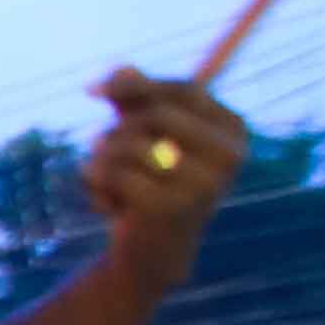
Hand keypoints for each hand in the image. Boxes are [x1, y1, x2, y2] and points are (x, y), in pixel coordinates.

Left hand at [81, 69, 249, 264]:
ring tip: (102, 176)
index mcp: (233, 130)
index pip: (185, 90)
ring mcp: (206, 184)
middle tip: (102, 149)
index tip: (92, 91)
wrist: (151, 251)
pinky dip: (97, 184)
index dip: (136, 85)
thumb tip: (120, 72)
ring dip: (101, 157)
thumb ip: (133, 97)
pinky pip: (116, 175)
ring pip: (131, 145)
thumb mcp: (143, 132)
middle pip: (156, 115)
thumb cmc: (149, 181)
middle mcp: (230, 156)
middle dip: (117, 130)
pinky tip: (105, 204)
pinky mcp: (173, 209)